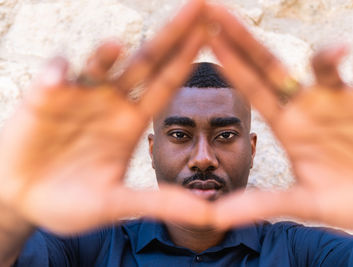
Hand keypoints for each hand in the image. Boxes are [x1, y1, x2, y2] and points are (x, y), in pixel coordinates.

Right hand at [0, 0, 211, 234]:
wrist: (22, 198)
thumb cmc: (69, 202)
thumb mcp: (115, 204)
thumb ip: (159, 204)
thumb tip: (210, 216)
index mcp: (131, 121)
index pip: (167, 83)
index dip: (190, 58)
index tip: (214, 31)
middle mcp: (111, 101)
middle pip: (146, 60)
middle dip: (172, 33)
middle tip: (200, 2)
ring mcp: (79, 94)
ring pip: (100, 64)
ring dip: (107, 55)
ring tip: (116, 48)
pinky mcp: (44, 95)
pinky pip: (55, 76)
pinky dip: (58, 74)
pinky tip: (60, 78)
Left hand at [209, 5, 352, 229]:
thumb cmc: (349, 198)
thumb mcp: (304, 203)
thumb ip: (261, 204)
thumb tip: (214, 217)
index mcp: (288, 123)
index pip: (252, 87)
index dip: (229, 63)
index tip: (205, 36)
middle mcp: (310, 103)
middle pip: (273, 64)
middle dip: (245, 37)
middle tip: (215, 7)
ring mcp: (343, 97)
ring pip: (327, 65)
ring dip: (327, 55)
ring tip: (331, 53)